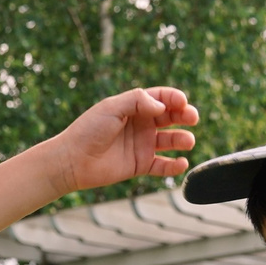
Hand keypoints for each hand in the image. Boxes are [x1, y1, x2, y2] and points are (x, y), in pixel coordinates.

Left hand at [46, 86, 199, 195]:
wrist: (73, 160)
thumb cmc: (88, 130)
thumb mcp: (111, 108)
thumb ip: (137, 101)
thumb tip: (161, 107)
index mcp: (134, 107)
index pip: (162, 98)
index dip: (174, 98)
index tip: (182, 103)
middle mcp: (141, 125)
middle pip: (171, 117)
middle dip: (185, 116)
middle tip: (193, 118)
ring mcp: (142, 145)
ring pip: (170, 141)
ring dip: (182, 139)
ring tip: (188, 141)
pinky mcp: (140, 165)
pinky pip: (163, 166)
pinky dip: (174, 166)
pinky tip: (181, 163)